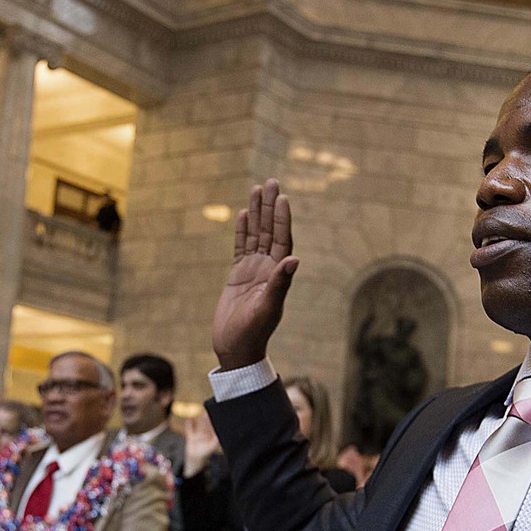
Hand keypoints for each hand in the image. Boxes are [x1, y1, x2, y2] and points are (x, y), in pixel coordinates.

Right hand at [183, 413, 220, 477]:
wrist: (196, 459)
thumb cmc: (206, 453)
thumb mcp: (213, 445)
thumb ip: (216, 439)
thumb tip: (219, 433)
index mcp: (211, 435)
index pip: (212, 426)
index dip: (212, 420)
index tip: (213, 414)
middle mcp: (204, 434)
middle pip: (205, 424)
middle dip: (205, 418)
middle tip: (206, 411)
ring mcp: (197, 434)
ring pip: (198, 425)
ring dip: (198, 419)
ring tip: (198, 412)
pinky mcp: (190, 436)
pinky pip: (189, 428)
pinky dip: (189, 423)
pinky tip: (190, 418)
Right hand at [213, 178, 298, 369]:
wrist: (236, 349)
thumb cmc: (253, 333)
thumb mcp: (267, 308)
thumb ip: (279, 284)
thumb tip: (294, 260)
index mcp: (277, 275)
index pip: (281, 240)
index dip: (281, 219)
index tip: (281, 197)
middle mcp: (268, 269)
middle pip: (269, 231)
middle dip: (269, 207)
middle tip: (270, 181)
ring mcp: (253, 271)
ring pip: (255, 235)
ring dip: (257, 213)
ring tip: (256, 189)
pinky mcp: (238, 276)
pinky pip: (241, 247)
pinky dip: (242, 231)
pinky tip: (244, 214)